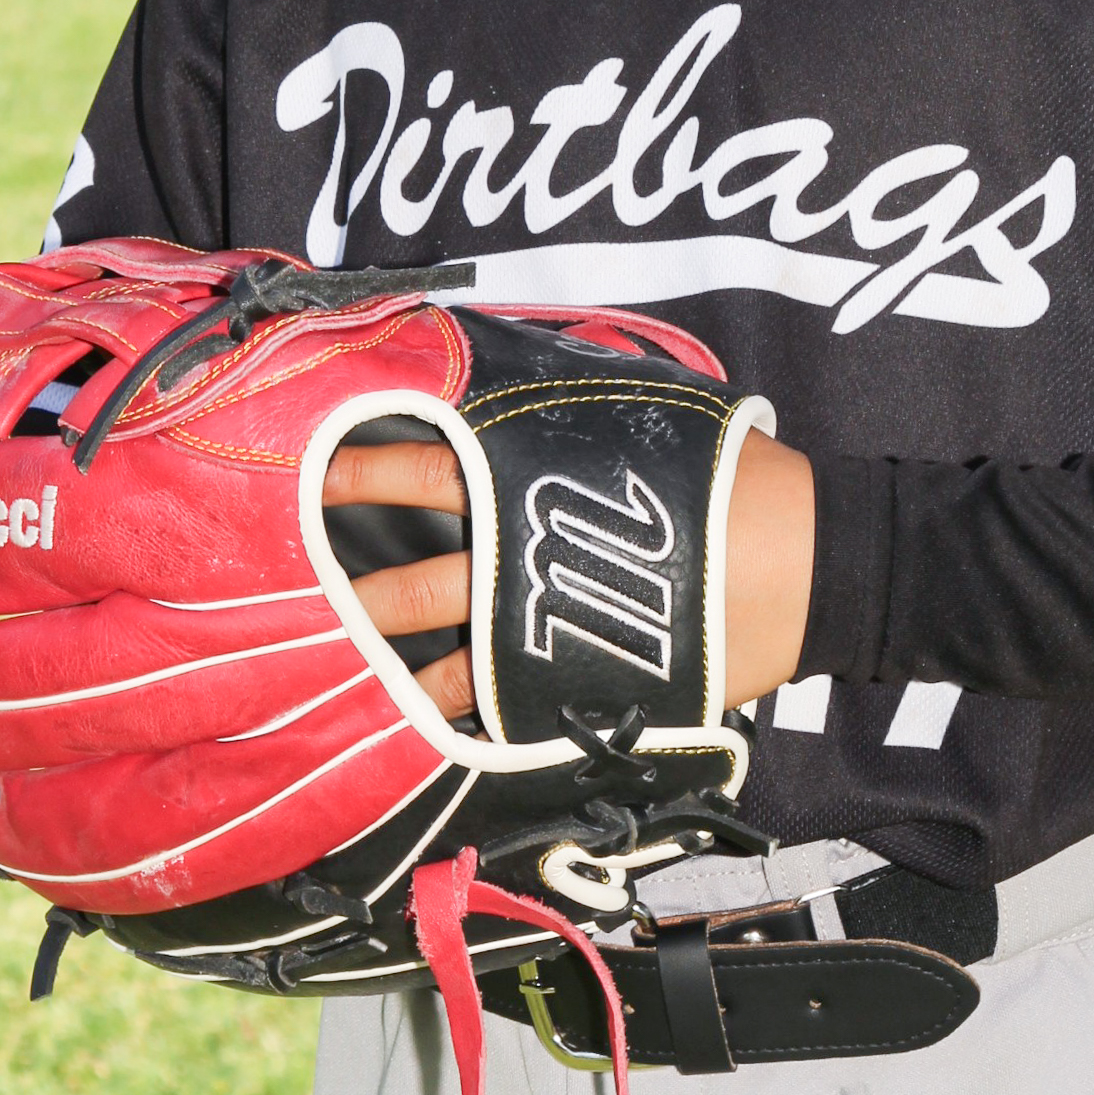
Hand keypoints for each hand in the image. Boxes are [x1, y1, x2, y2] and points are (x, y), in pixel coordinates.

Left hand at [320, 425, 815, 720]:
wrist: (802, 559)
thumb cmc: (719, 469)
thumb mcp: (633, 404)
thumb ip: (556, 400)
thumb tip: (482, 367)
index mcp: (532, 480)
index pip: (421, 468)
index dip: (361, 468)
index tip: (306, 474)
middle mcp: (526, 558)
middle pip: (421, 574)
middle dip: (352, 585)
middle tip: (291, 591)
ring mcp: (549, 632)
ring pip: (445, 653)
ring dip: (387, 660)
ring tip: (332, 670)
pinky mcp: (577, 688)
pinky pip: (498, 709)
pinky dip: (453, 716)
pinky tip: (412, 726)